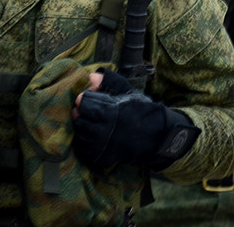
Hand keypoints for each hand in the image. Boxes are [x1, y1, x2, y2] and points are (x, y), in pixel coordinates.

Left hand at [72, 72, 199, 168]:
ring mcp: (100, 145)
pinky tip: (95, 135)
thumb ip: (108, 83)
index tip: (90, 99)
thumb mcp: (127, 92)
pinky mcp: (100, 157)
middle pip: (78, 118)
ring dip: (84, 126)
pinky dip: (86, 140)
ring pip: (79, 133)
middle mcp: (101, 130)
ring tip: (95, 123)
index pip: (82, 102)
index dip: (85, 99)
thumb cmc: (140, 111)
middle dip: (83, 113)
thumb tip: (90, 77)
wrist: (154, 136)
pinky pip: (83, 147)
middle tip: (92, 111)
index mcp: (107, 111)